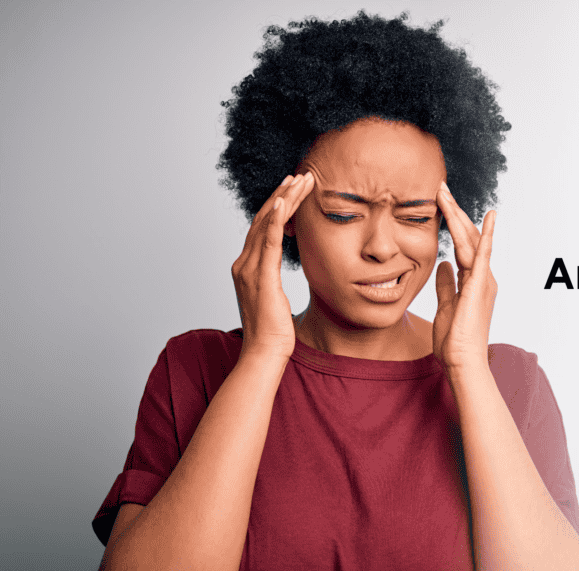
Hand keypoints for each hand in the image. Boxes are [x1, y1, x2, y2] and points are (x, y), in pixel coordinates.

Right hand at [231, 173, 314, 360]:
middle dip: (283, 194)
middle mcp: (244, 263)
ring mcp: (249, 269)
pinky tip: (285, 202)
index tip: (294, 189)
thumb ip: (273, 280)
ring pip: (267, 224)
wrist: (264, 353)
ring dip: (284, 199)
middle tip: (301, 175)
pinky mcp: (260, 277)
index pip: (264, 228)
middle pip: (263, 219)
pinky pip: (268, 242)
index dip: (279, 206)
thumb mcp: (274, 299)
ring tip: (300, 180)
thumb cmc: (274, 331)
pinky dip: (276, 220)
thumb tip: (279, 273)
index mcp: (247, 267)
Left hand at [433, 182, 497, 369]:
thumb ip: (446, 284)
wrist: (462, 361)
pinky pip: (483, 254)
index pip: (462, 245)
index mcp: (473, 281)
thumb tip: (443, 265)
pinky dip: (486, 234)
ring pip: (470, 240)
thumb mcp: (444, 306)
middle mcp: (482, 277)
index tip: (440, 204)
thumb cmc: (454, 340)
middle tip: (440, 188)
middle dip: (454, 212)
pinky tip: (489, 217)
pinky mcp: (481, 285)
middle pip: (467, 237)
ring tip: (444, 192)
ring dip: (457, 215)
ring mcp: (484, 280)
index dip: (452, 224)